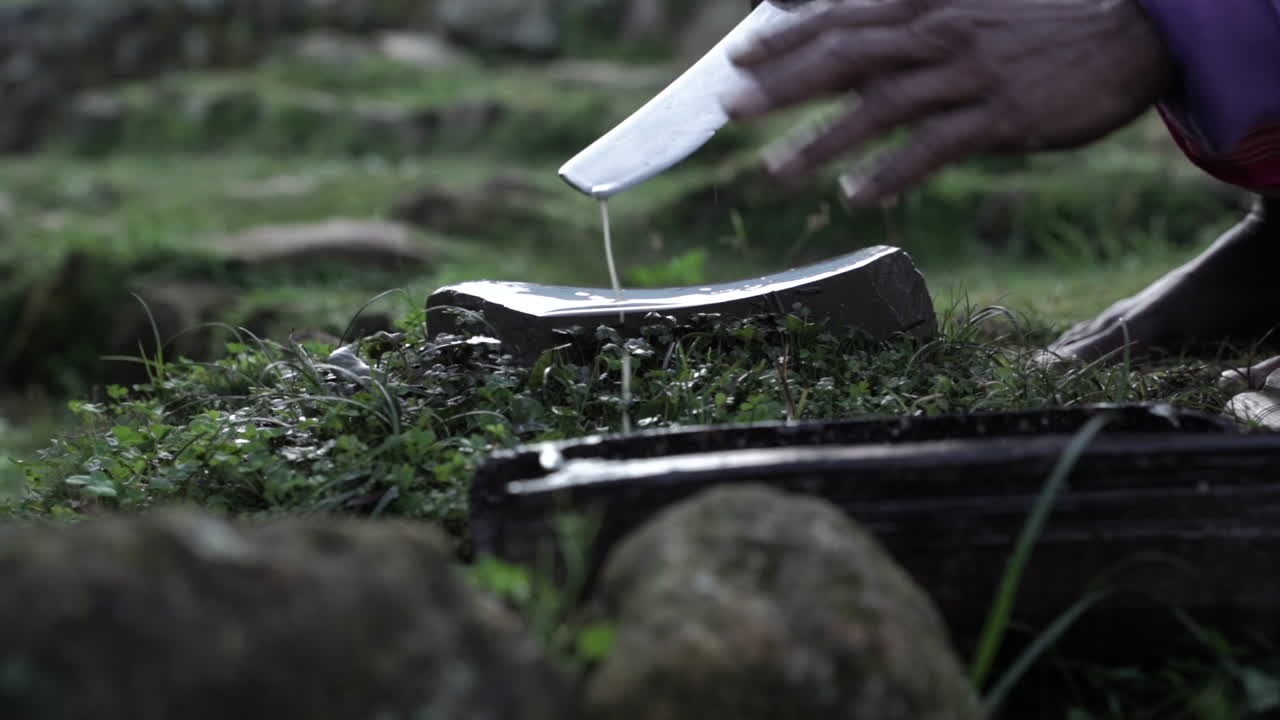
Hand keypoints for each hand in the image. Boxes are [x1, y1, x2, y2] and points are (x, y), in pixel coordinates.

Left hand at [726, 0, 1173, 205]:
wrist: (1135, 29)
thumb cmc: (1041, 19)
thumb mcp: (971, 0)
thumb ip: (911, 17)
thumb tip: (852, 37)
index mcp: (928, 0)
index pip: (840, 16)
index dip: (784, 37)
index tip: (738, 58)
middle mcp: (940, 32)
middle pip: (845, 58)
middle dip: (781, 84)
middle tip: (731, 110)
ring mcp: (970, 76)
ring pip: (880, 108)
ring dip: (822, 141)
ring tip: (775, 171)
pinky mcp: (1002, 118)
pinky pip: (935, 149)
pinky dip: (893, 173)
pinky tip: (857, 196)